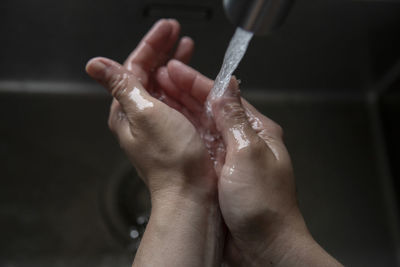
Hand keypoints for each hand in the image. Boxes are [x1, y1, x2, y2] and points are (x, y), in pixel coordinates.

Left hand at [86, 20, 222, 266]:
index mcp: (127, 109)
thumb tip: (95, 65)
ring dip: (174, 63)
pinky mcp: (174, 129)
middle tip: (177, 33)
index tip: (167, 29)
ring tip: (186, 48)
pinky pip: (175, 98)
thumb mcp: (145, 114)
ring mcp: (157, 121)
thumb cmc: (171, 158)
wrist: (190, 191)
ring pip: (162, 84)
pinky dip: (183, 83)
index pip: (133, 67)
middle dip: (162, 50)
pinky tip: (191, 76)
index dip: (151, 44)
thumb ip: (122, 86)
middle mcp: (139, 114)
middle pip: (147, 73)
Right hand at [160, 60, 341, 265]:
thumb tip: (226, 87)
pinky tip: (170, 128)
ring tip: (159, 97)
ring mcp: (230, 158)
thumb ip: (234, 119)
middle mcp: (243, 142)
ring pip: (202, 127)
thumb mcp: (249, 154)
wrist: (264, 247)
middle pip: (210, 109)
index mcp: (257, 131)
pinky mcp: (219, 175)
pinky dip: (184, 135)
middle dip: (185, 93)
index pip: (223, 97)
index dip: (196, 82)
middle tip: (160, 79)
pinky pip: (199, 148)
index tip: (175, 70)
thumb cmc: (265, 206)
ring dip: (182, 111)